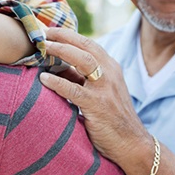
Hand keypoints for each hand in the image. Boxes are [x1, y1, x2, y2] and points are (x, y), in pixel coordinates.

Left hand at [40, 27, 150, 168]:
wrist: (132, 144)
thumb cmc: (112, 118)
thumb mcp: (99, 91)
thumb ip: (80, 78)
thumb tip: (55, 66)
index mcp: (110, 67)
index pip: (88, 44)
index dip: (68, 35)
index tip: (49, 30)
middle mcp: (110, 73)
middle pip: (85, 46)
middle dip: (63, 36)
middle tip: (42, 32)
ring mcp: (105, 88)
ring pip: (83, 60)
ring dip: (61, 50)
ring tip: (42, 47)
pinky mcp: (98, 105)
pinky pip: (74, 89)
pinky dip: (57, 82)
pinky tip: (43, 79)